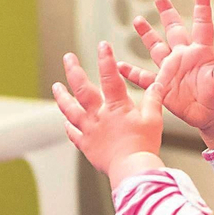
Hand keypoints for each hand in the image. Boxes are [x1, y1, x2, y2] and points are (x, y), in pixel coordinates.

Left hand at [53, 42, 164, 184]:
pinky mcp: (86, 146)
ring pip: (70, 110)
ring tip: (56, 86)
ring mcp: (89, 130)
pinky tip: (65, 121)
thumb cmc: (144, 145)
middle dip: (73, 70)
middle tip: (68, 57)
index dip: (106, 59)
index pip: (110, 77)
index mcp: (116, 107)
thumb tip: (157, 83)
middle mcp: (98, 116)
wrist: (131, 169)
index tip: (102, 45)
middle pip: (81, 89)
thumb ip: (153, 99)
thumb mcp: (154, 119)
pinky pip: (73, 134)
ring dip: (62, 97)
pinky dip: (68, 126)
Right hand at [118, 0, 213, 147]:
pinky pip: (143, 78)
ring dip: (147, 35)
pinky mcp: (162, 87)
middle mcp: (184, 57)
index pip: (202, 25)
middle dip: (167, 13)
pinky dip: (130, 73)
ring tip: (137, 20)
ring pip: (156, 48)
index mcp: (201, 52)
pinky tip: (119, 65)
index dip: (202, 8)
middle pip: (173, 30)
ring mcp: (171, 70)